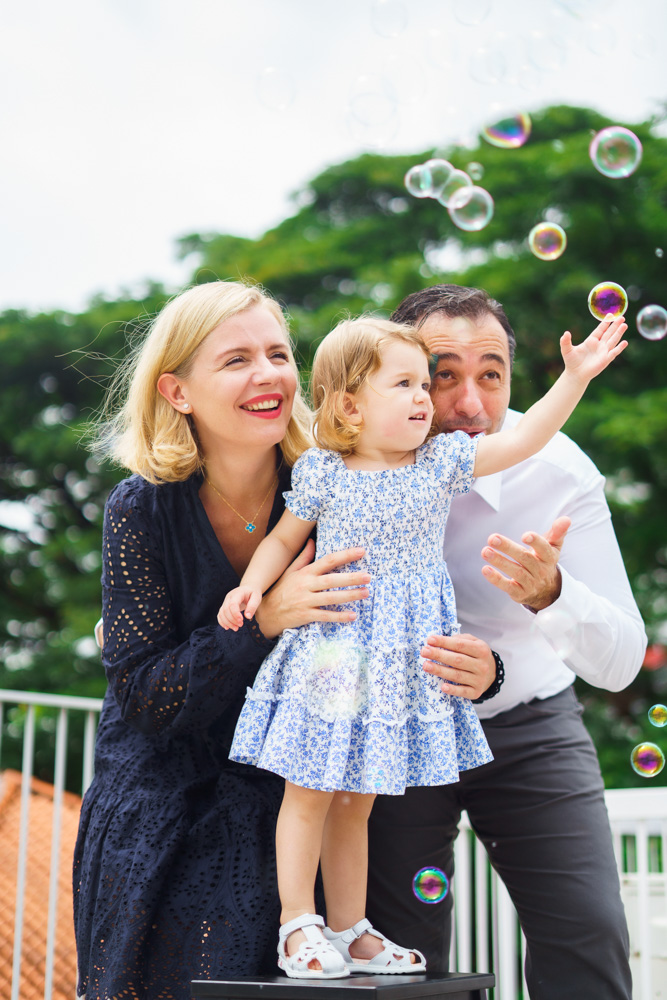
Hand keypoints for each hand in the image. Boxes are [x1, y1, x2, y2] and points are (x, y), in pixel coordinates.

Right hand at [218, 586, 262, 630]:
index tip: (242, 621)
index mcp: (237, 593)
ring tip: (236, 629)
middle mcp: (229, 597)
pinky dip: (222, 622)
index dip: (235, 614)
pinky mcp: (224, 606)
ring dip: (227, 623)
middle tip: (241, 625)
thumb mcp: (257, 598)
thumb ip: (253, 606)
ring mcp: (225, 601)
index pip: (232, 604)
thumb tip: (248, 617)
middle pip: (226, 610)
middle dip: (232, 620)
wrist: (248, 588)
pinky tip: (228, 628)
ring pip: (221, 613)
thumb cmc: (253, 593)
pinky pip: (220, 615)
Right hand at [254, 539, 369, 639]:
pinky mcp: (305, 615)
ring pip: (331, 598)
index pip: (328, 561)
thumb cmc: (281, 589)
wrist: (266, 613)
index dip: (345, 555)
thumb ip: (303, 557)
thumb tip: (312, 540)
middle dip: (351, 578)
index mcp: (305, 572)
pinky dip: (339, 616)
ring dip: (349, 596)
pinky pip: (325, 616)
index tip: (361, 551)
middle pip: (332, 580)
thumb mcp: (290, 571)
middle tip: (368, 576)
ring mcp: (306, 601)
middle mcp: (306, 585)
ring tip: (365, 592)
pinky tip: (353, 615)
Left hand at [421, 632, 495, 699]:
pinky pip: (463, 692)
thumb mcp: (473, 642)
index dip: (444, 642)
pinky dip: (453, 690)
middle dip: (439, 655)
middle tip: (424, 651)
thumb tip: (439, 641)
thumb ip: (459, 639)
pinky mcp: (475, 692)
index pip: (460, 645)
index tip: (430, 640)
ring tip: (426, 665)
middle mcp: (482, 665)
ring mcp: (479, 680)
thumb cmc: (476, 655)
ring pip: (457, 675)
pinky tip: (443, 687)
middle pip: (457, 660)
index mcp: (481, 650)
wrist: (491, 674)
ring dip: (440, 670)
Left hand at [480, 516, 570, 611]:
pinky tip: (486, 570)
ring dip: (500, 561)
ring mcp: (530, 583)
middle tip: (492, 538)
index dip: (536, 542)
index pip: (544, 549)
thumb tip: (566, 519)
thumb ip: (557, 532)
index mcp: (548, 557)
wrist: (547, 591)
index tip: (525, 535)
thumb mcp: (553, 548)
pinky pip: (508, 586)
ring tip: (486, 551)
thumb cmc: (545, 562)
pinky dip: (496, 579)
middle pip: (524, 558)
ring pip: (515, 572)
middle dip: (508, 548)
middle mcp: (540, 570)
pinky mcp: (520, 593)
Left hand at [560, 314, 627, 383]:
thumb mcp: (567, 350)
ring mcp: (603, 352)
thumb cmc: (571, 362)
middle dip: (615, 325)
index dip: (605, 322)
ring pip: (613, 340)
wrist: (575, 374)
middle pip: (609, 333)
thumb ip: (565, 341)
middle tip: (621, 317)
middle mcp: (599, 345)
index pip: (600, 329)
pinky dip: (619, 347)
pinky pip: (614, 352)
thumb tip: (566, 333)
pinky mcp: (605, 360)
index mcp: (591, 340)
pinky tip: (625, 342)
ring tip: (624, 325)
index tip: (610, 314)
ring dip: (619, 333)